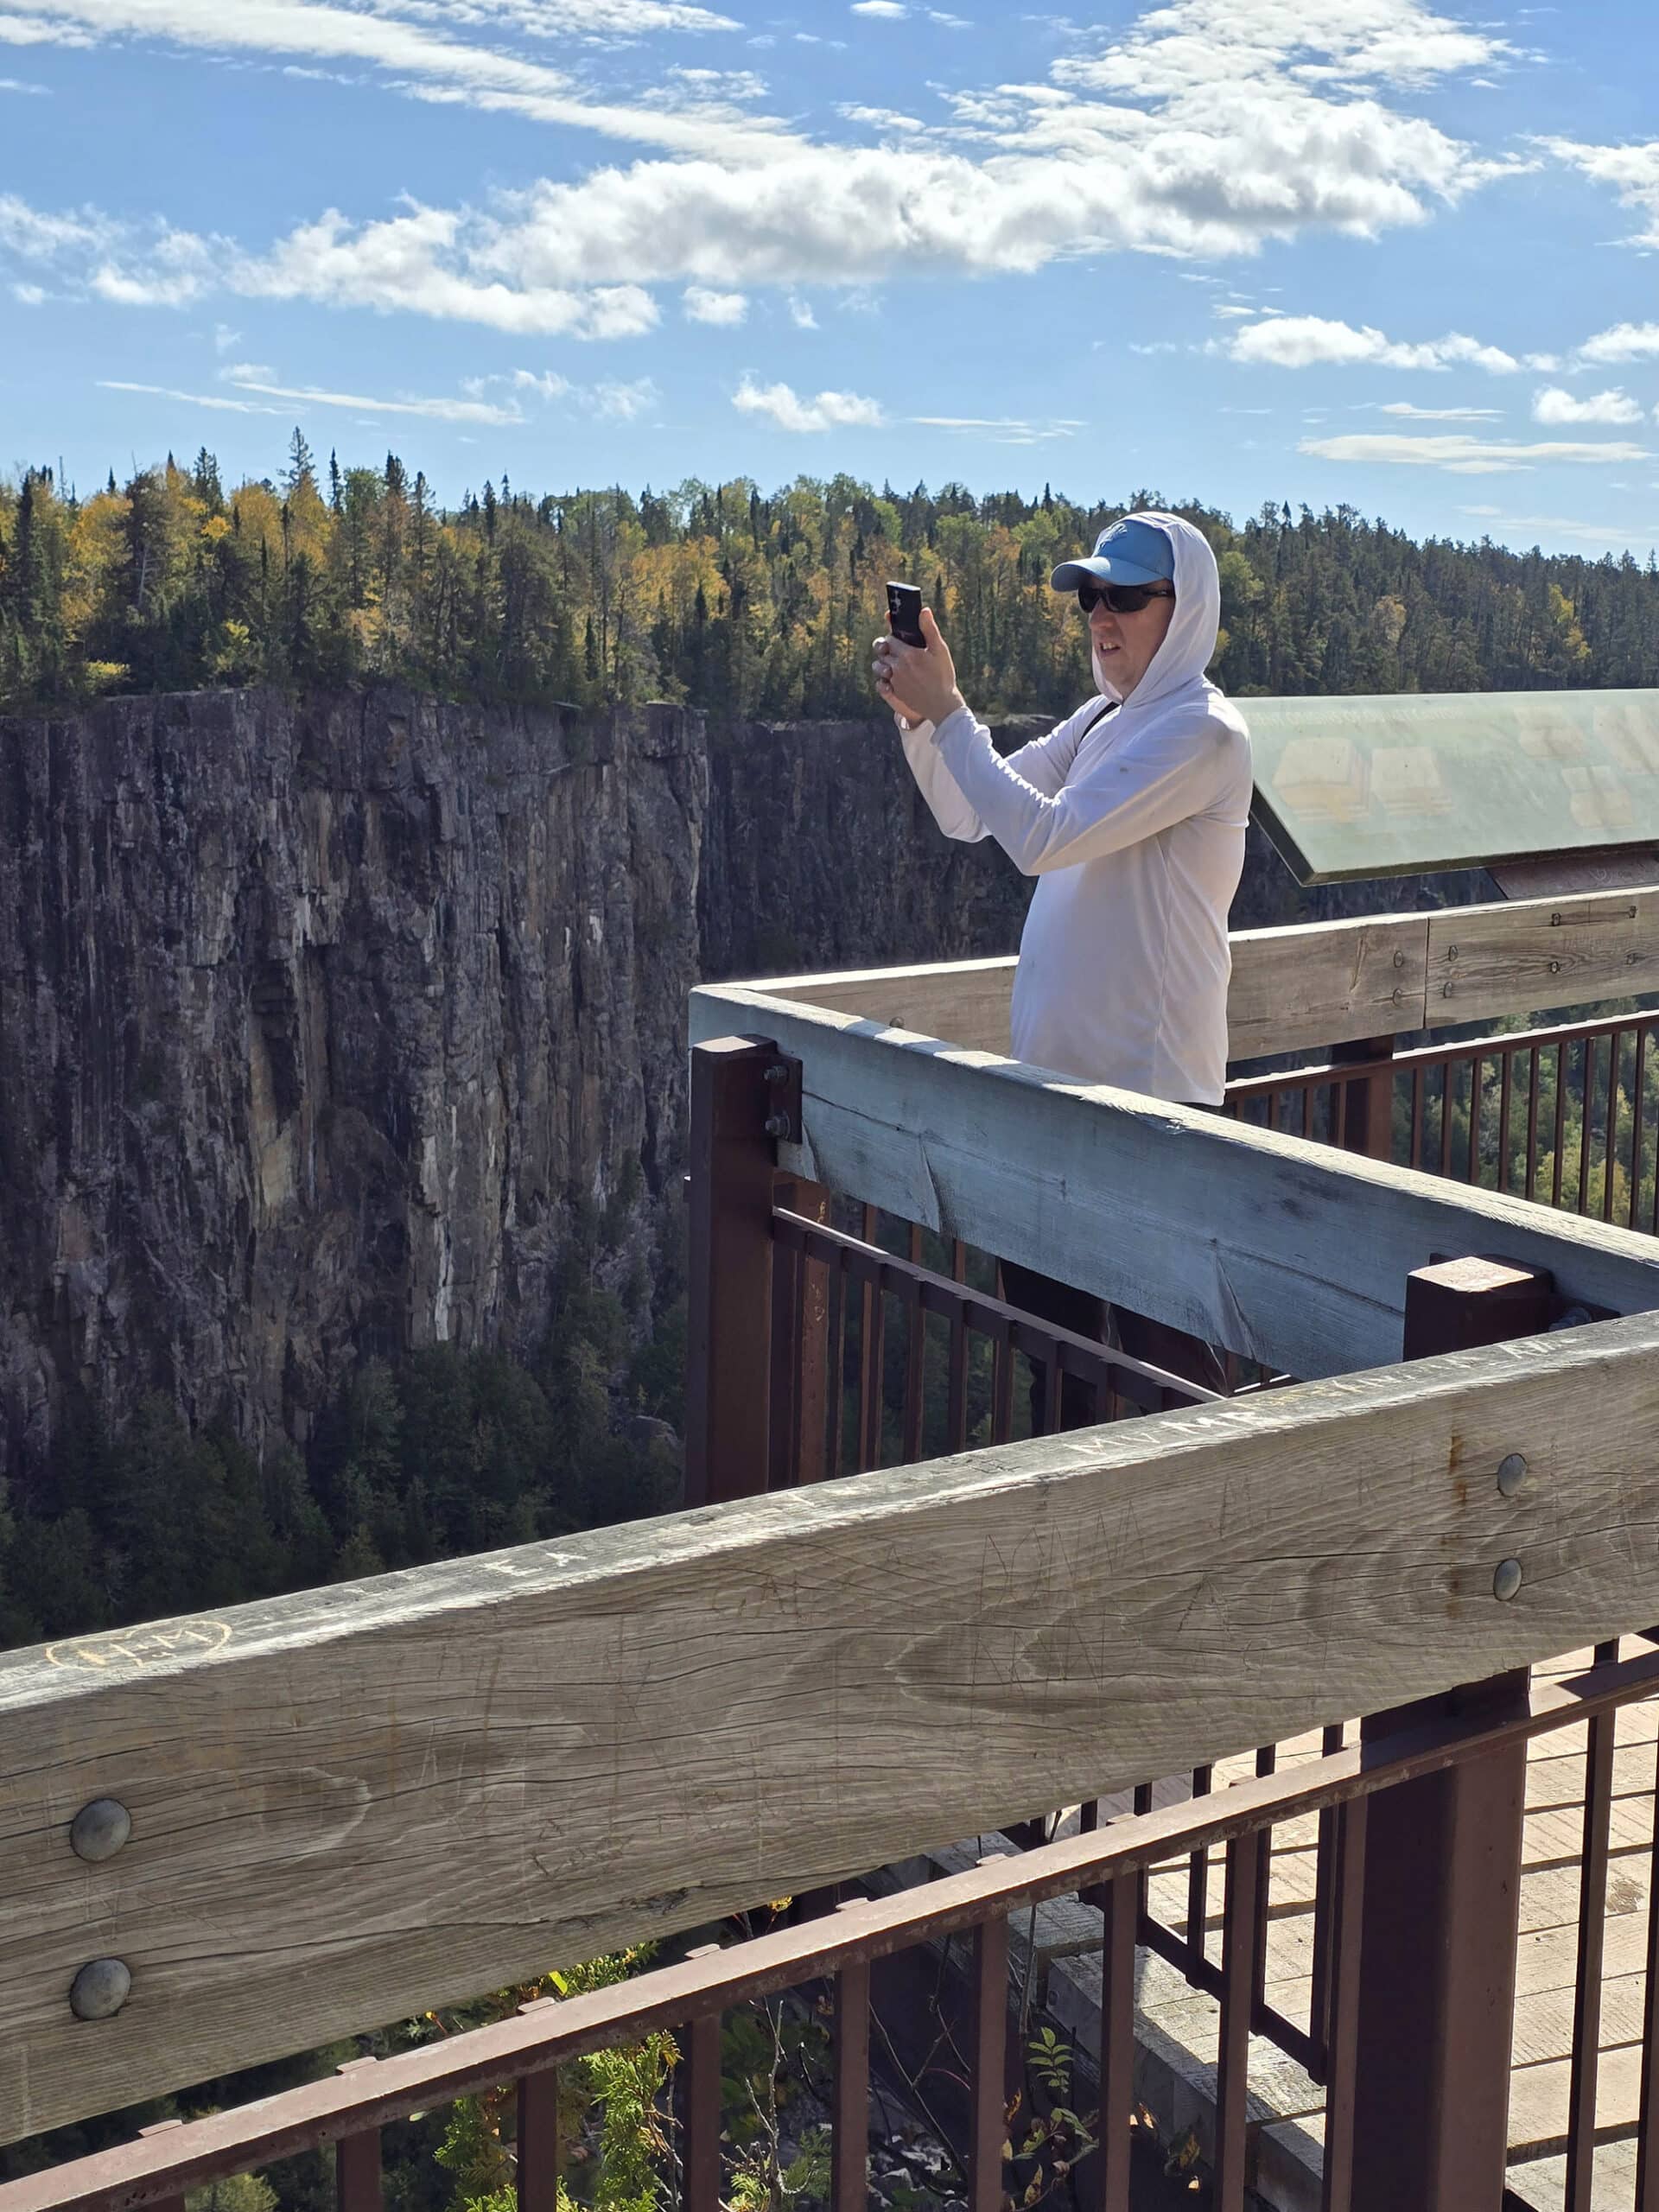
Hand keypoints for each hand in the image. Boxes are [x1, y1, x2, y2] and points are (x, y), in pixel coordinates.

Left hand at [871, 606, 965, 729]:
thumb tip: (923, 610)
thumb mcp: (940, 650)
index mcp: (908, 654)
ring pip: (879, 666)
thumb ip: (929, 630)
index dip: (893, 636)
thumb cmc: (943, 676)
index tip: (897, 635)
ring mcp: (894, 681)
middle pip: (883, 651)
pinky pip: (881, 681)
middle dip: (888, 648)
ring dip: (885, 663)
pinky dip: (886, 677)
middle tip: (898, 648)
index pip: (890, 638)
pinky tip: (897, 677)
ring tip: (897, 663)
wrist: (942, 705)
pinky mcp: (894, 692)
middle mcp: (897, 667)